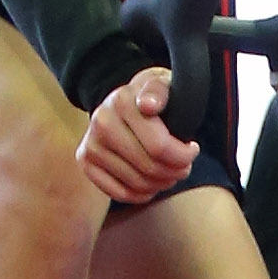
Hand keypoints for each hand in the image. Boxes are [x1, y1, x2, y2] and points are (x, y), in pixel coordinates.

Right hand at [77, 68, 196, 210]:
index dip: (184, 155)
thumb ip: (160, 90)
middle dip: (176, 171)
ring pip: (138, 184)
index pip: (159, 147)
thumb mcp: (162, 84)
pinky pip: (120, 193)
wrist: (121, 102)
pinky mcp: (85, 162)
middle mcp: (102, 122)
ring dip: (161, 183)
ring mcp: (91, 144)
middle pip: (150, 168)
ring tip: (169, 172)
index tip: (192, 149)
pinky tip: (152, 183)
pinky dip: (142, 194)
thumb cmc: (151, 97)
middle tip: (184, 166)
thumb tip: (149, 105)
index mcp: (122, 101)